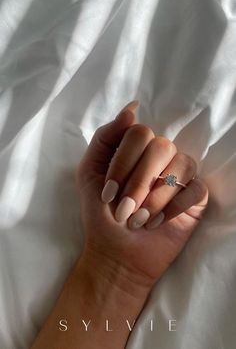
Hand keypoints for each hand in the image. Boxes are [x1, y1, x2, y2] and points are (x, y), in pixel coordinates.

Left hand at [76, 101, 207, 295]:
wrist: (117, 253)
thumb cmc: (101, 214)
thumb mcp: (90, 173)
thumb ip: (105, 138)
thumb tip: (132, 108)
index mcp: (136, 150)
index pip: (139, 133)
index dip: (123, 162)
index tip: (107, 192)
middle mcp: (160, 158)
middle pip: (162, 147)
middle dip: (139, 182)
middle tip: (123, 210)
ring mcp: (180, 177)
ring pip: (181, 167)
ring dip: (156, 198)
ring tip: (138, 221)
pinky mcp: (194, 198)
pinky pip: (196, 190)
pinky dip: (175, 207)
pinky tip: (158, 223)